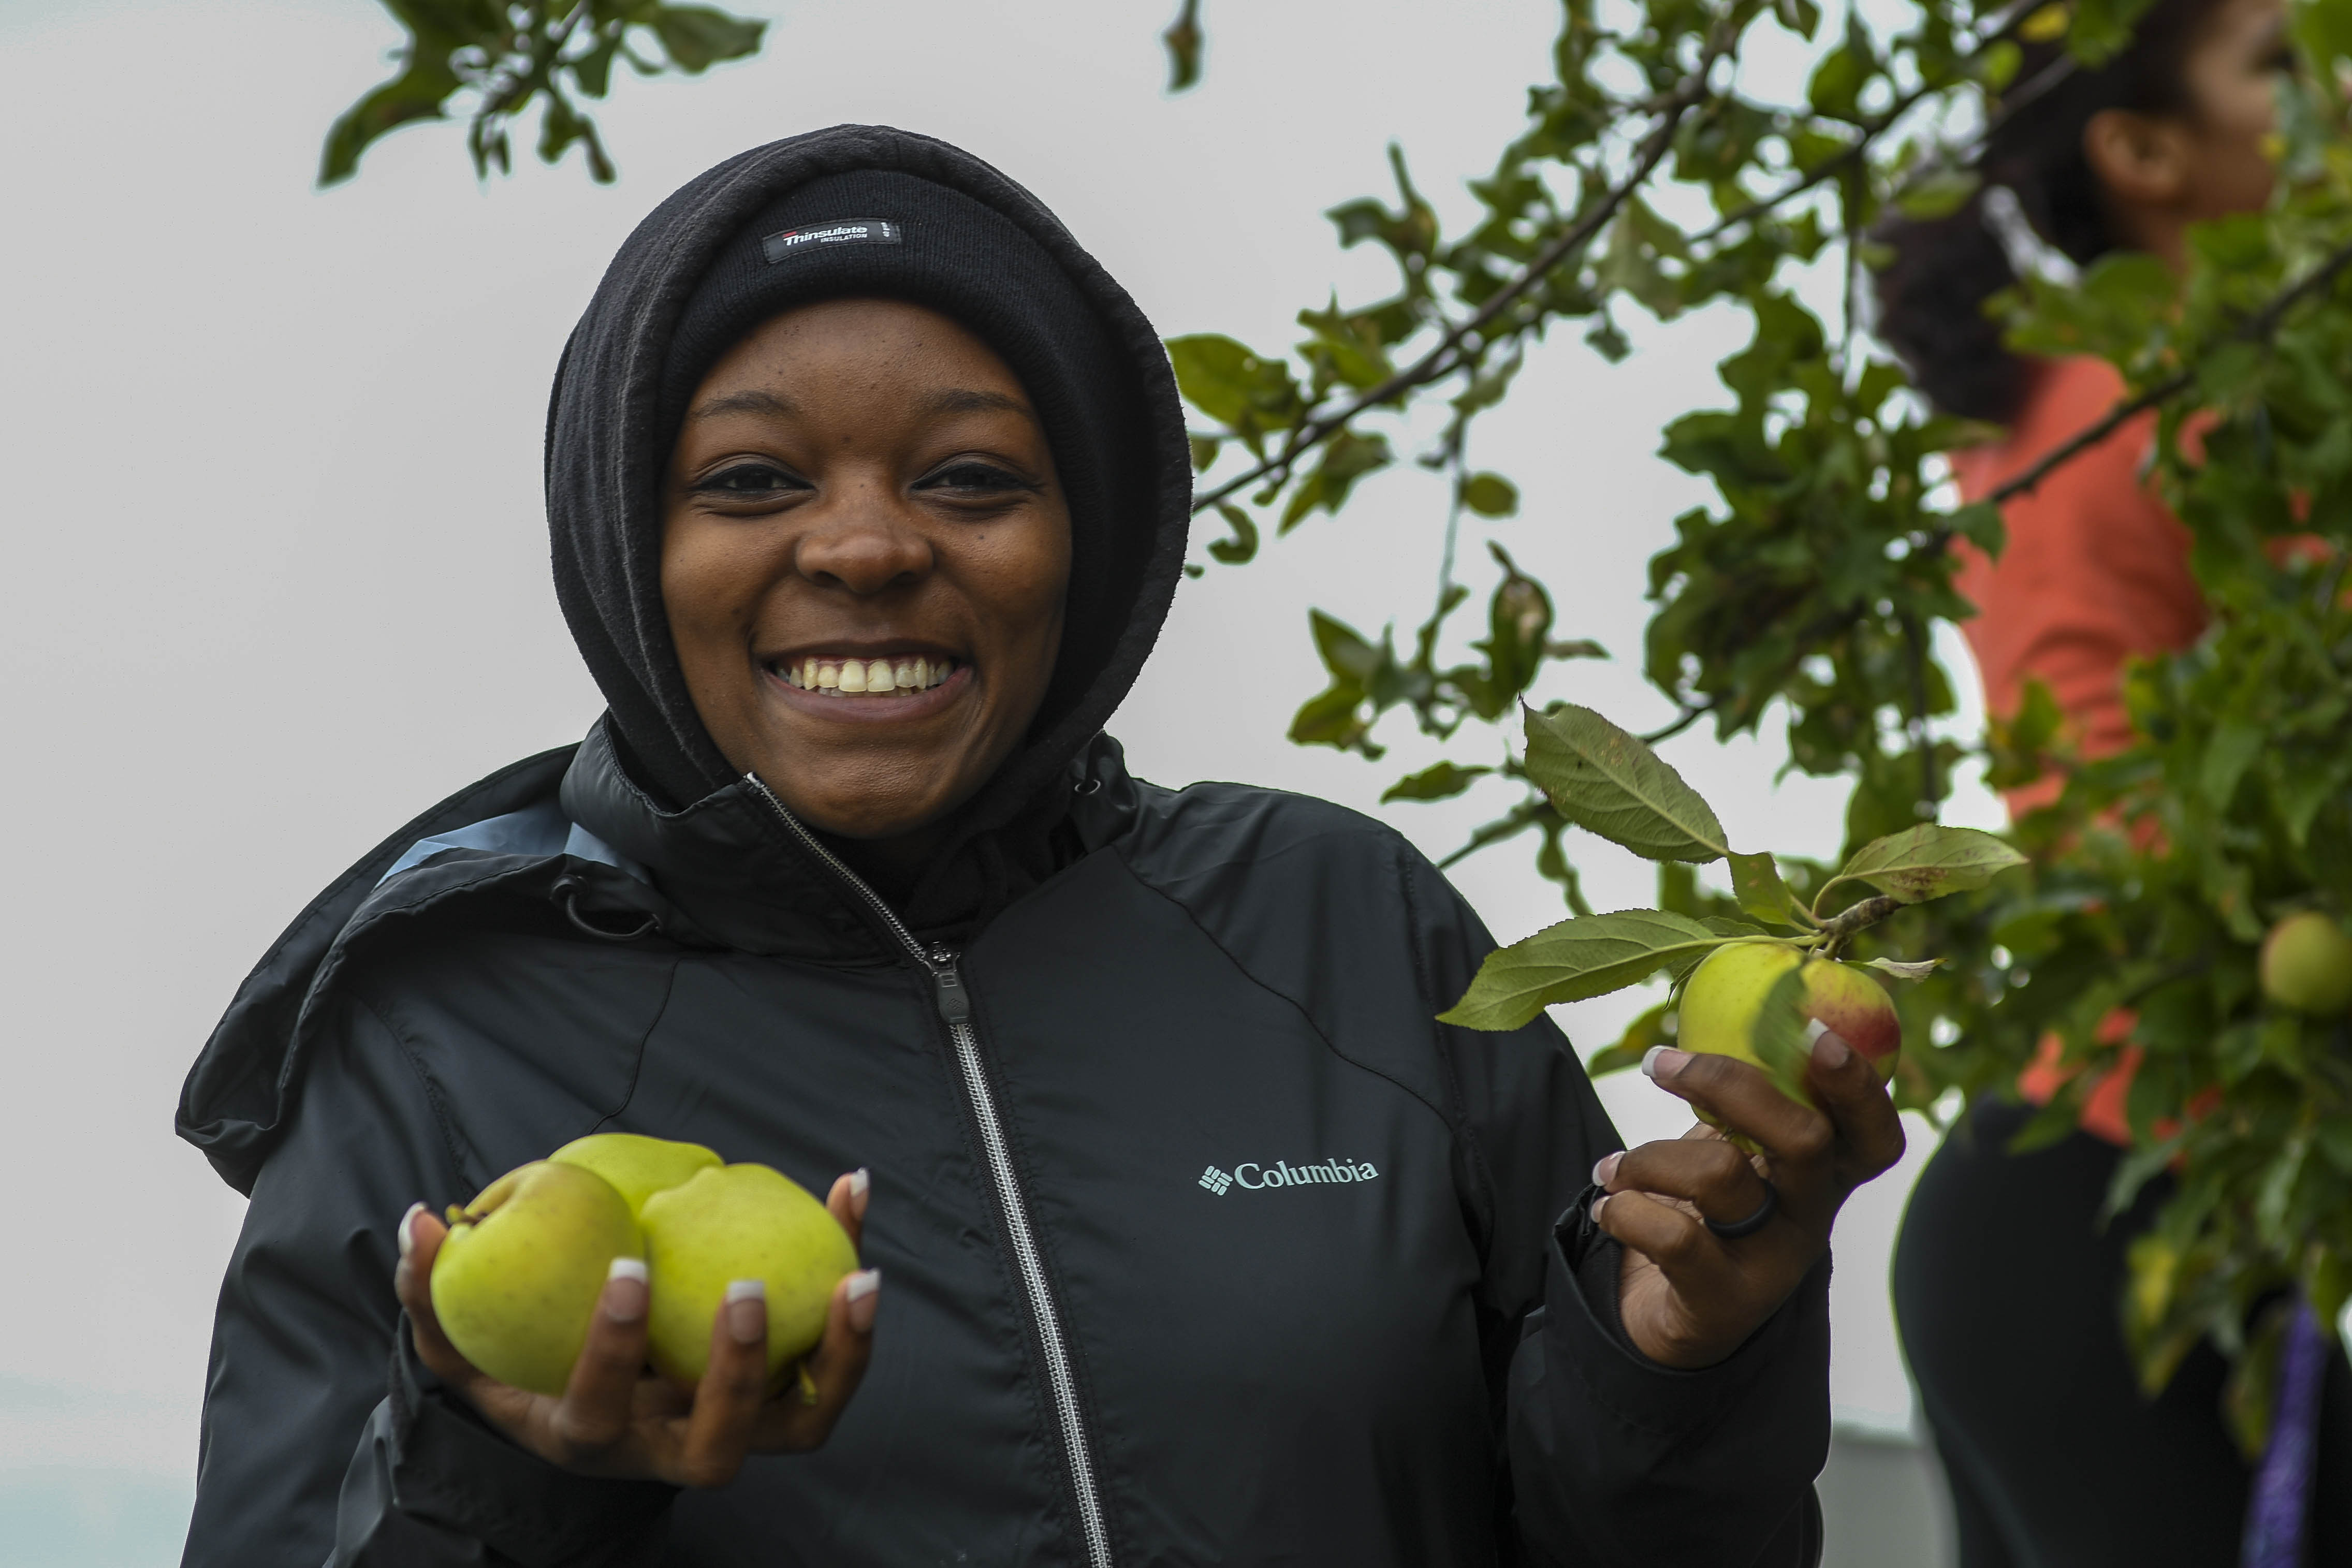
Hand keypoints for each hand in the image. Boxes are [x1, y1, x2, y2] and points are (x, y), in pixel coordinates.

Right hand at [392, 1170, 879, 1485]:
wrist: (590, 1411)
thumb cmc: (522, 1369)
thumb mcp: (467, 1344)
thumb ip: (433, 1293)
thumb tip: (421, 1220)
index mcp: (593, 1438)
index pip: (601, 1410)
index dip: (612, 1350)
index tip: (625, 1271)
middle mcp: (671, 1447)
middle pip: (721, 1445)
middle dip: (737, 1373)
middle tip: (745, 1289)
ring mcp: (738, 1430)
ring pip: (805, 1422)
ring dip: (841, 1355)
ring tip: (859, 1275)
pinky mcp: (785, 1398)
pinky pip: (831, 1359)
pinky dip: (848, 1287)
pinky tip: (851, 1195)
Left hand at [1591, 1031, 1903, 1368]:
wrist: (1673, 1315)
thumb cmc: (1706, 1211)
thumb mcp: (1734, 1150)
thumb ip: (1743, 1099)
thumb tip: (1727, 1010)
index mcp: (1826, 1176)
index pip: (1875, 1135)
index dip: (1858, 1085)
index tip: (1811, 1029)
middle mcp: (1811, 1219)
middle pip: (1805, 1139)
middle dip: (1728, 1084)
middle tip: (1660, 1061)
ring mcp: (1772, 1263)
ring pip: (1721, 1176)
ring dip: (1647, 1155)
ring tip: (1611, 1167)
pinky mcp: (1724, 1300)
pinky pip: (1674, 1236)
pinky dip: (1625, 1208)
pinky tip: (1608, 1207)